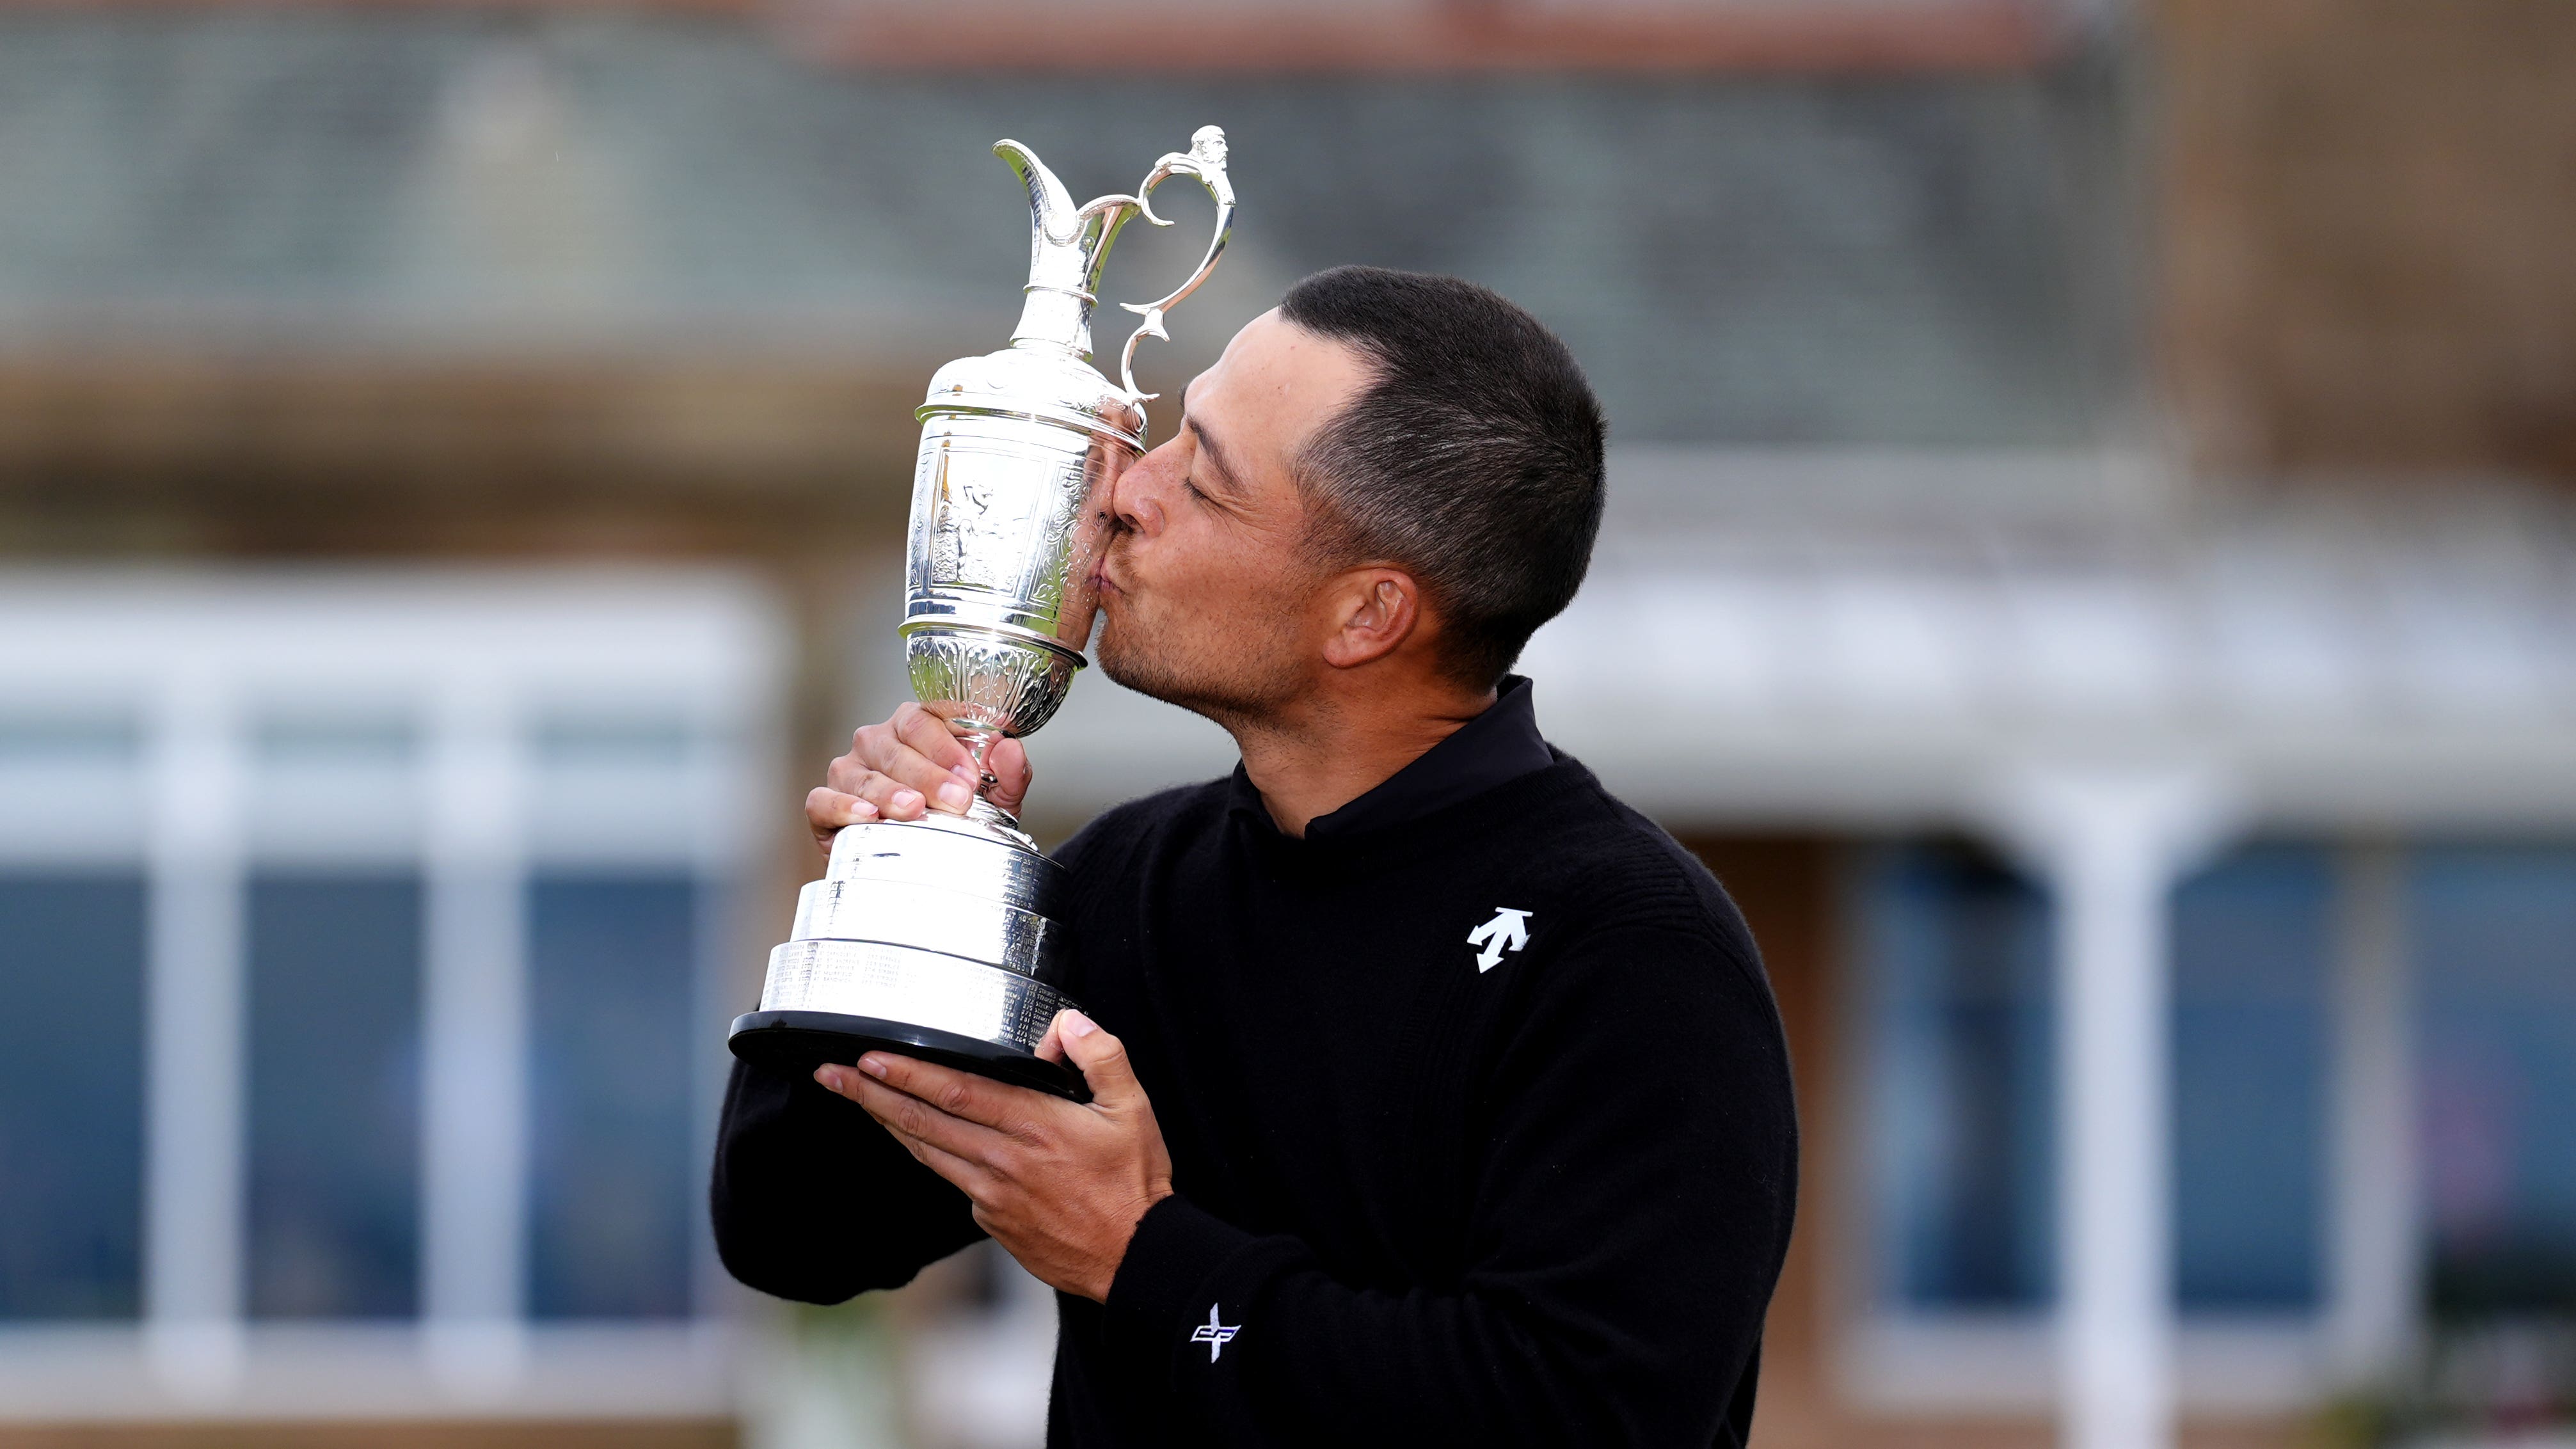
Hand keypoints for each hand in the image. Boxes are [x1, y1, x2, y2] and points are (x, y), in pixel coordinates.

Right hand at [805, 702, 1032, 853]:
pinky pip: (824, 799)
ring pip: (864, 773)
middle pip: (896, 746)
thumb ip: (1008, 773)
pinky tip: (868, 816)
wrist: (921, 861)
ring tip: (914, 809)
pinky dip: (843, 806)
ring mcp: (848, 770)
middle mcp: (877, 741)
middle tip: (955, 799)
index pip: (926, 719)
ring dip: (891, 791)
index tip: (972, 773)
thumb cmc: (954, 817)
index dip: (948, 746)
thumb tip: (1010, 749)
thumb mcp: (993, 798)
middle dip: (928, 774)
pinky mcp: (823, 804)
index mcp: (915, 727)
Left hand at [814, 1009, 1172, 1301]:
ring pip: (927, 1151)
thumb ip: (1100, 1056)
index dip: (908, 1073)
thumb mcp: (1132, 1109)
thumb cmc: (1133, 1184)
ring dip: (887, 1122)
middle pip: (923, 1121)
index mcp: (1034, 1126)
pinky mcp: (991, 1219)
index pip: (956, 1092)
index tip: (869, 1058)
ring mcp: (992, 1194)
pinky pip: (950, 1178)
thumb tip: (1068, 1023)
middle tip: (833, 1075)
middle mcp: (1003, 1160)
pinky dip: (926, 1153)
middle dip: (872, 1094)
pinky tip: (914, 1139)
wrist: (1134, 1258)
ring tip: (856, 1098)